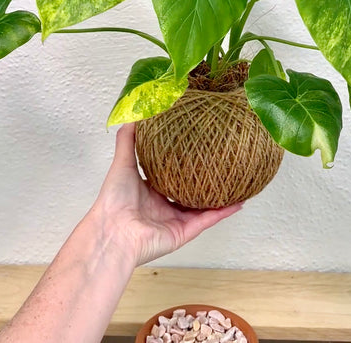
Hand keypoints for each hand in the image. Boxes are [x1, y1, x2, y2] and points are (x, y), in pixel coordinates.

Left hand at [92, 123, 241, 265]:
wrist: (113, 232)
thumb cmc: (113, 200)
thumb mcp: (122, 163)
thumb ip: (128, 140)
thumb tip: (134, 116)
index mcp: (150, 192)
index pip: (172, 176)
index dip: (184, 164)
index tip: (198, 148)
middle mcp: (163, 207)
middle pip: (189, 192)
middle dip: (204, 180)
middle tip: (220, 164)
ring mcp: (175, 221)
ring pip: (203, 207)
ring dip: (219, 197)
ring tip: (235, 183)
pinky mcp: (183, 233)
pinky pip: (207, 221)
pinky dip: (223, 212)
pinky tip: (237, 202)